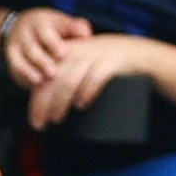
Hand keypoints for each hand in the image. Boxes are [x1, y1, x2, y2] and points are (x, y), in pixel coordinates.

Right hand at [2, 6, 91, 87]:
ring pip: (18, 59)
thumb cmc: (51, 27)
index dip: (53, 44)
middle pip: (30, 48)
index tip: (62, 54)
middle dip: (41, 61)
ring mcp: (15, 46)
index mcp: (39, 22)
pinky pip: (13, 69)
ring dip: (28, 71)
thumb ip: (75, 27)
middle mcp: (24, 34)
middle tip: (53, 73)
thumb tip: (86, 34)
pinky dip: (22, 77)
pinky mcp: (11, 59)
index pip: (44, 32)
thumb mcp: (62, 22)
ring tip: (40, 81)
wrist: (20, 26)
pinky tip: (32, 85)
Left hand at [26, 31, 153, 131]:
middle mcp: (80, 50)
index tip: (34, 120)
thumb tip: (45, 104)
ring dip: (61, 101)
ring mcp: (96, 55)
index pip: (44, 75)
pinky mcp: (112, 61)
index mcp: (69, 51)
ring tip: (57, 118)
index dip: (36, 99)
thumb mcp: (84, 63)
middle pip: (54, 79)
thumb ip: (66, 75)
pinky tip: (82, 104)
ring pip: (70, 79)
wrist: (140, 53)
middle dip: (43, 104)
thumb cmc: (109, 65)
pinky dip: (86, 91)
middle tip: (40, 124)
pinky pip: (95, 76)